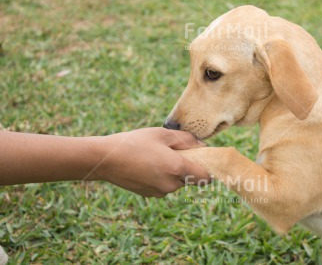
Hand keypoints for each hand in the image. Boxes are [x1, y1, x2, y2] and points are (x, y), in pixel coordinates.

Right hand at [0, 128, 209, 197]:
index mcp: (177, 169)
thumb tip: (202, 146)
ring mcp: (159, 192)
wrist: (105, 159)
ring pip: (177, 182)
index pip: (205, 177)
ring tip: (157, 155)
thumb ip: (186, 140)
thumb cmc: (134, 142)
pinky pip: (164, 185)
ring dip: (174, 171)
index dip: (208, 168)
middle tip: (174, 151)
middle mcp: (171, 185)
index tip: (204, 159)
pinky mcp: (149, 194)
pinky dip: (162, 176)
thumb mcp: (162, 135)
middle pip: (190, 179)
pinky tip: (148, 164)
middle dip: (188, 167)